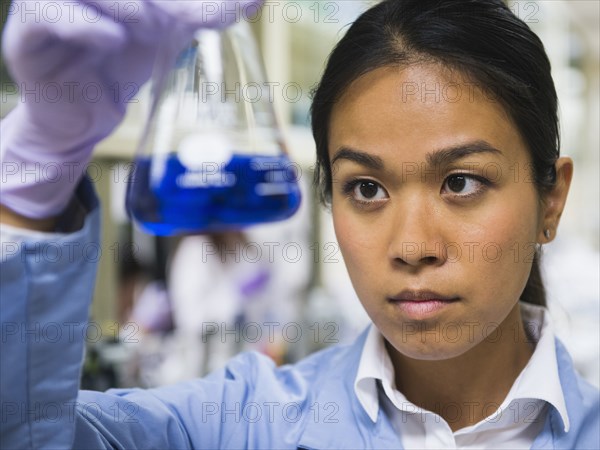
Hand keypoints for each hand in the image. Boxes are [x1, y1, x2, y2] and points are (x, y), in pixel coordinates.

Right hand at [1, 0, 261, 220]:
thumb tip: (256, 0)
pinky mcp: (28, 35)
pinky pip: (46, 14)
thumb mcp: (166, 36)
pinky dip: (82, 23)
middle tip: (192, 16)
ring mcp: (49, 5)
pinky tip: (114, 38)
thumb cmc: (121, 69)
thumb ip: (202, 12)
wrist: (85, 119)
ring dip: (127, 4)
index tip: (218, 12)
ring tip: (154, 28)